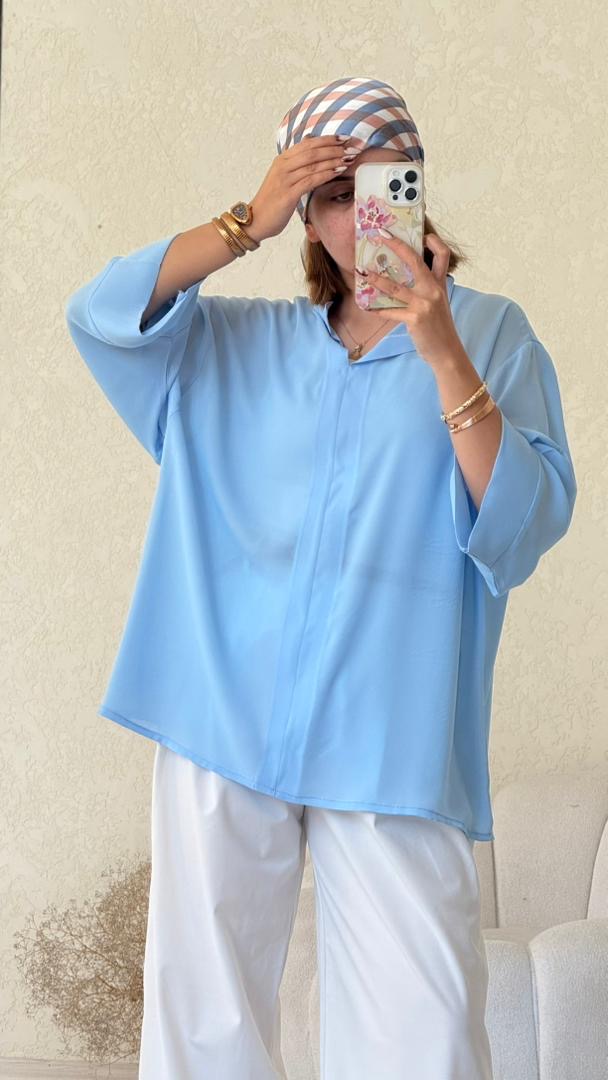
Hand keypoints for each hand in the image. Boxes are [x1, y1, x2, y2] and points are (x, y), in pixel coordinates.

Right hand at [248, 135, 353, 241]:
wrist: (256, 221)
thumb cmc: (272, 201)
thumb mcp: (284, 177)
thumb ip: (297, 162)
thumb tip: (311, 145)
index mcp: (283, 159)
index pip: (308, 143)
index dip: (328, 139)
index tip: (346, 138)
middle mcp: (283, 166)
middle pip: (312, 150)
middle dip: (335, 148)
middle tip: (353, 147)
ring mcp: (284, 179)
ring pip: (313, 164)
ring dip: (333, 160)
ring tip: (350, 158)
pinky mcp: (287, 194)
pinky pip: (309, 180)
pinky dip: (325, 174)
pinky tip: (338, 172)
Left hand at [356, 231, 464, 367]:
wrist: (447, 352)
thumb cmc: (439, 327)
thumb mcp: (438, 303)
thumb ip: (426, 289)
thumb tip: (403, 278)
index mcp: (439, 284)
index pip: (442, 254)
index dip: (433, 241)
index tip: (420, 234)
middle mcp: (433, 290)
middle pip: (415, 260)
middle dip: (396, 245)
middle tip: (380, 235)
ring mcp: (423, 304)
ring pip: (395, 286)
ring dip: (376, 278)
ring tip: (361, 272)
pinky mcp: (414, 319)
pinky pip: (390, 311)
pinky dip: (376, 309)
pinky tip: (365, 306)